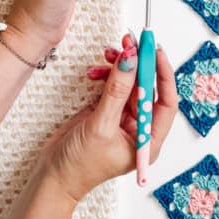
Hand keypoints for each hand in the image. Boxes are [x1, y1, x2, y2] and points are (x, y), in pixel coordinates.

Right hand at [39, 34, 176, 201]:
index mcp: (148, 140)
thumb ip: (116, 91)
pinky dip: (106, 75)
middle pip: (147, 88)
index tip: (154, 50)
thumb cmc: (79, 166)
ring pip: (129, 83)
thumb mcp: (101, 125)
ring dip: (119, 67)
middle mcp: (139, 129)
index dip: (163, 74)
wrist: (53, 177)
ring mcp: (123, 119)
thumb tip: (131, 60)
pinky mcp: (107, 112)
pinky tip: (95, 72)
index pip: (166, 101)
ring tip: (109, 53)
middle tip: (130, 41)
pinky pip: (113, 86)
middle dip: (138, 64)